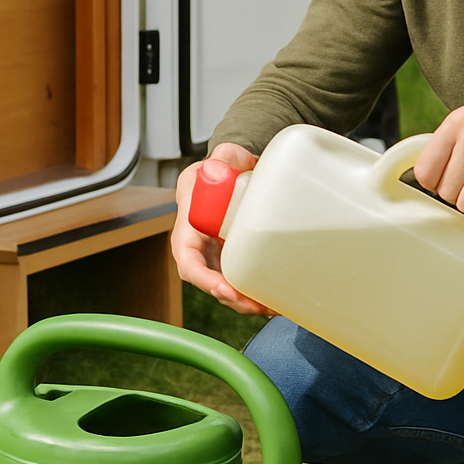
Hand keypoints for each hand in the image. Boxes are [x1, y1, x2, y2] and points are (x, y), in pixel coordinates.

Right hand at [172, 143, 276, 315]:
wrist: (229, 178)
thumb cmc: (217, 172)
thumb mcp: (220, 159)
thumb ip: (226, 156)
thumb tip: (231, 159)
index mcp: (189, 227)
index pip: (188, 260)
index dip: (204, 279)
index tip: (224, 290)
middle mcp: (199, 248)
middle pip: (209, 282)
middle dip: (230, 298)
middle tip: (256, 306)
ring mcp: (216, 256)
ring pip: (225, 287)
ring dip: (245, 303)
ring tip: (271, 308)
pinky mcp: (233, 260)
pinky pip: (239, 281)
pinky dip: (254, 294)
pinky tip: (275, 300)